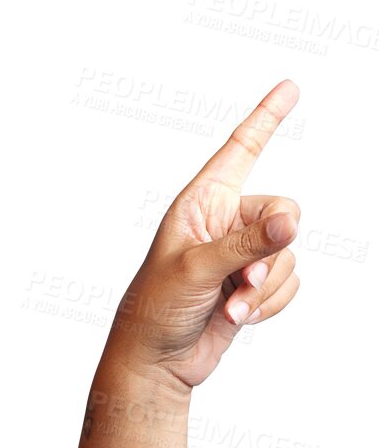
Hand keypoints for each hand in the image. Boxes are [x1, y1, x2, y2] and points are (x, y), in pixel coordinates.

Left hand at [107, 79, 301, 393]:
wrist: (156, 360)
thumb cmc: (155, 309)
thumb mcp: (196, 271)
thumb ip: (246, 244)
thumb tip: (291, 222)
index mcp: (200, 204)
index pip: (240, 151)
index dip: (265, 118)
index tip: (290, 87)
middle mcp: (223, 221)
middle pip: (284, 214)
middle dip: (271, 253)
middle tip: (241, 282)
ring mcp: (240, 253)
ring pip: (290, 253)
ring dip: (266, 288)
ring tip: (230, 307)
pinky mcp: (252, 282)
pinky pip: (290, 282)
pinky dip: (270, 304)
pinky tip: (238, 318)